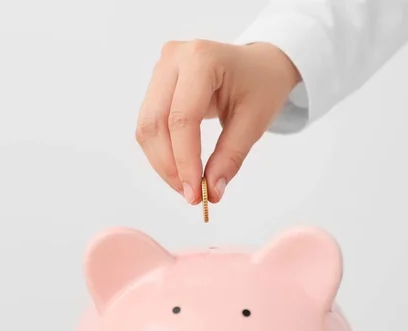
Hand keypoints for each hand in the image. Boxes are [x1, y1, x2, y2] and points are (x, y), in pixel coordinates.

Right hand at [135, 39, 300, 203]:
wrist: (258, 65)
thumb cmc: (261, 86)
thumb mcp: (254, 122)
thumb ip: (230, 157)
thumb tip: (212, 193)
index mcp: (201, 59)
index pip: (182, 119)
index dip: (184, 161)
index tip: (195, 194)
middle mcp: (173, 58)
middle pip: (156, 123)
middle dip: (170, 165)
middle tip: (190, 195)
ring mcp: (161, 68)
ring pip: (147, 127)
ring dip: (162, 162)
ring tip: (186, 186)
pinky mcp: (156, 83)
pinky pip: (149, 124)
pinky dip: (161, 152)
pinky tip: (179, 169)